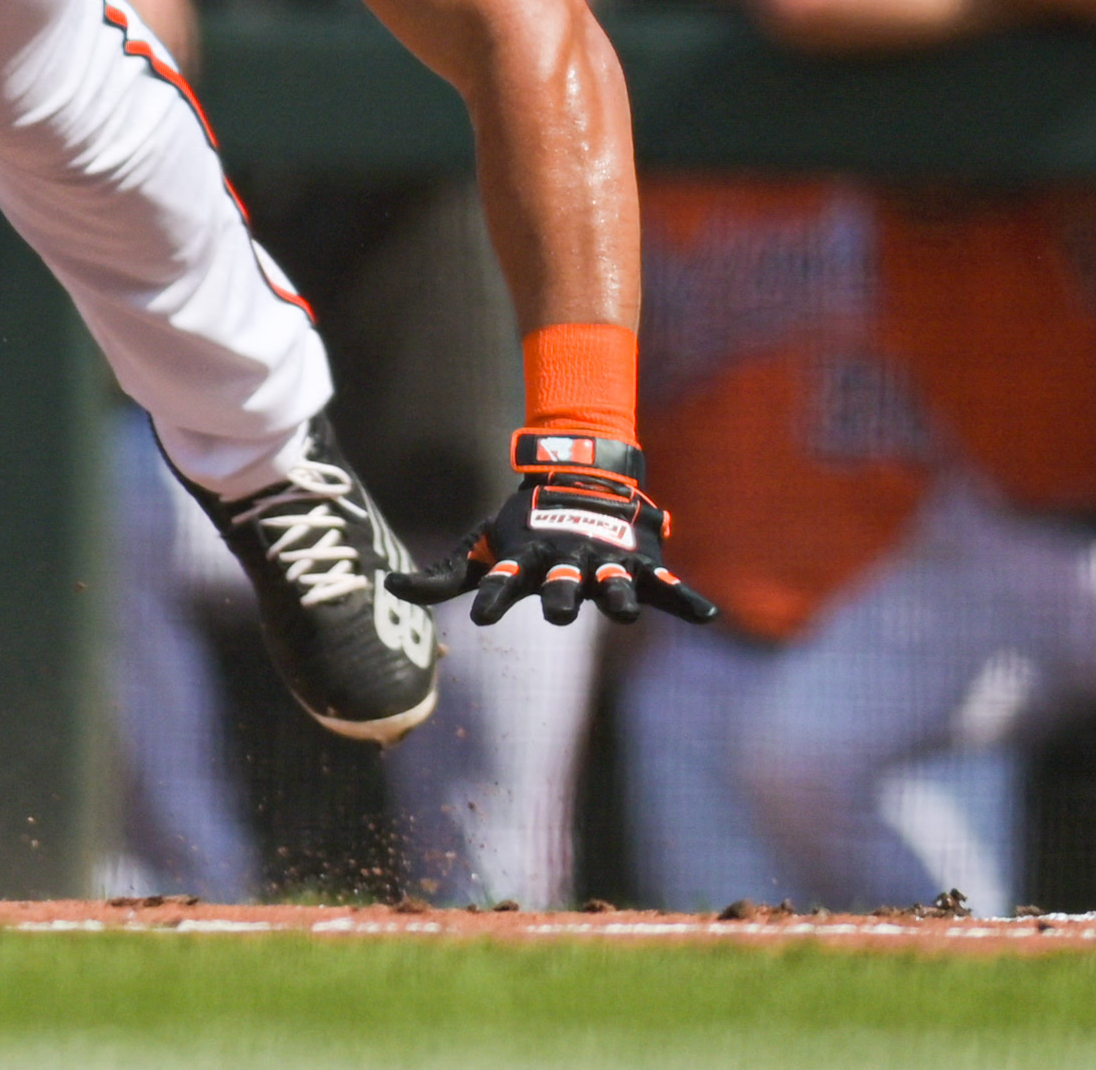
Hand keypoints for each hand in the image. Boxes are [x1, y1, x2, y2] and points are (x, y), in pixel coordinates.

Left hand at [388, 432, 717, 629]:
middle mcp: (567, 561)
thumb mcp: (482, 547)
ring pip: (614, 583)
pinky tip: (707, 614)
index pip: (504, 581)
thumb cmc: (523, 526)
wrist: (577, 476)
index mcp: (528, 560)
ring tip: (625, 612)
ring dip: (619, 597)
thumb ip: (441, 576)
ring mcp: (606, 560)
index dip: (493, 598)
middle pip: (564, 586)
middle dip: (561, 599)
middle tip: (558, 614)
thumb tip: (389, 587)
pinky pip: (667, 583)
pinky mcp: (640, 562)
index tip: (480, 619)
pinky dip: (687, 598)